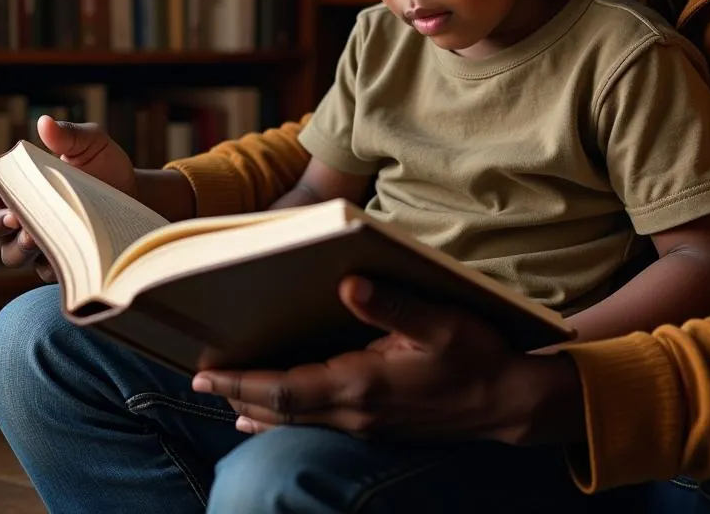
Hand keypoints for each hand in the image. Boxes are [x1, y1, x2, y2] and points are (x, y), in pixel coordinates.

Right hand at [0, 116, 135, 280]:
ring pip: (9, 252)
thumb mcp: (91, 143)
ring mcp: (31, 240)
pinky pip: (43, 270)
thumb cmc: (105, 164)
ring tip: (36, 236)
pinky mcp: (55, 261)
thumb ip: (69, 134)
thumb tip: (45, 122)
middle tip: (12, 218)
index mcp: (15, 181)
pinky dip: (50, 264)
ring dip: (19, 246)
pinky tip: (64, 254)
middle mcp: (13, 212)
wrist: (135, 193)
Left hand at [192, 276, 585, 445]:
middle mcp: (357, 411)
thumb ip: (394, 304)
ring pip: (296, 421)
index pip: (286, 389)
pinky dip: (285, 418)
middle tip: (199, 381)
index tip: (205, 374)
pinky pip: (316, 425)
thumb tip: (348, 283)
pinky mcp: (377, 426)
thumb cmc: (478, 355)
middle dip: (238, 394)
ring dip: (257, 408)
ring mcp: (366, 425)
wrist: (509, 403)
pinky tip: (269, 420)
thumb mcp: (443, 321)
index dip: (242, 382)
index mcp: (364, 384)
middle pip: (281, 410)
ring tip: (226, 396)